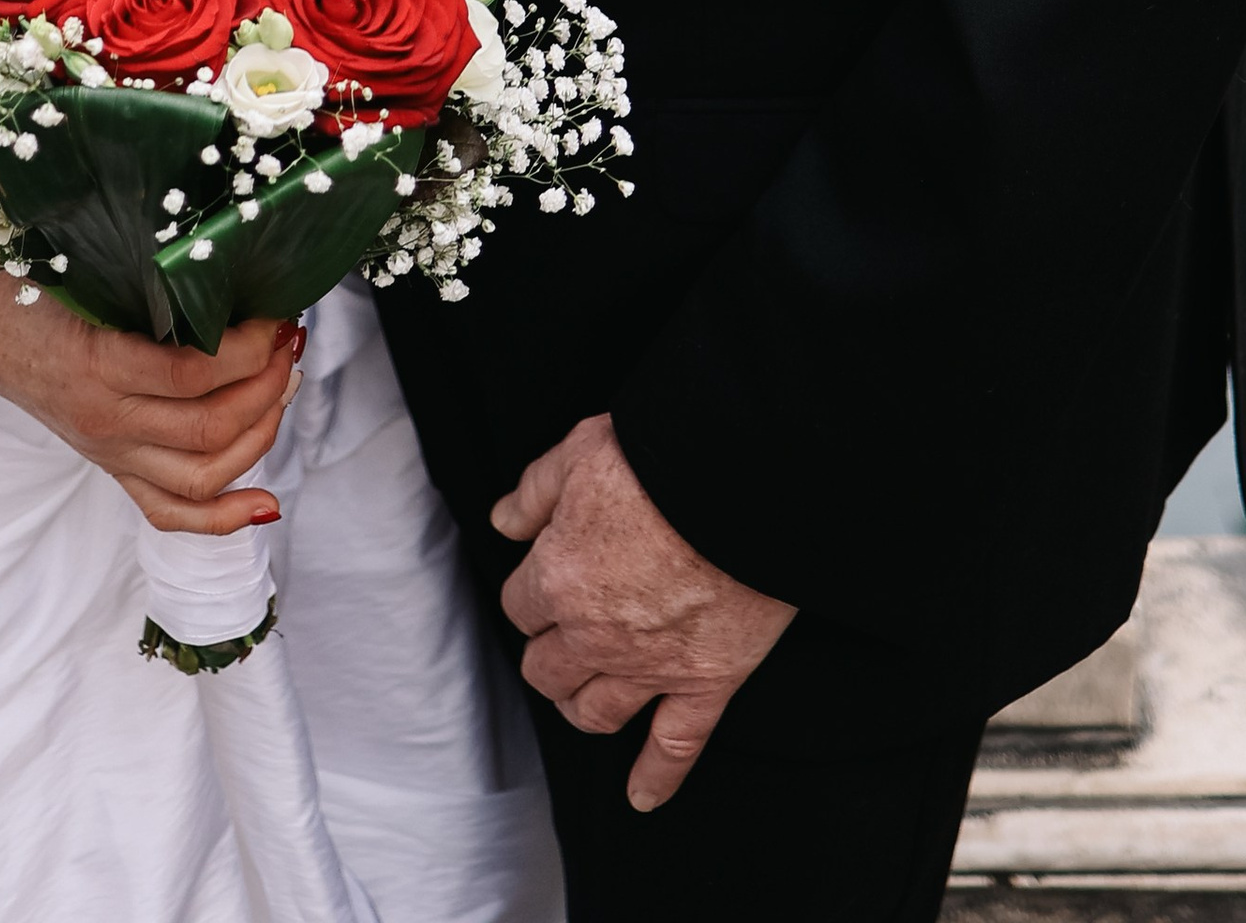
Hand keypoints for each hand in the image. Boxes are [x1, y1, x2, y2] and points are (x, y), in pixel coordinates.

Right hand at [0, 283, 302, 534]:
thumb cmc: (42, 289)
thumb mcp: (96, 279)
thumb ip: (159, 290)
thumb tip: (239, 286)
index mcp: (100, 363)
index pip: (194, 373)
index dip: (251, 348)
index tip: (277, 316)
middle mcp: (107, 420)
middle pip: (209, 427)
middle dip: (267, 386)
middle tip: (288, 344)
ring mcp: (112, 453)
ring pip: (203, 474)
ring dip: (260, 434)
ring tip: (283, 388)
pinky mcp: (115, 471)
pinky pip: (171, 513)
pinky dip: (224, 517)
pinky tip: (266, 505)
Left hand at [493, 413, 795, 810]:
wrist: (743, 483)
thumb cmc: (661, 459)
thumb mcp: (581, 449)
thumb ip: (535, 491)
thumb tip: (503, 521)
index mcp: (558, 578)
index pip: (519, 607)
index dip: (531, 593)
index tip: (547, 579)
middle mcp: (595, 635)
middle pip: (547, 670)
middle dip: (548, 655)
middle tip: (560, 640)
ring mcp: (650, 668)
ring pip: (595, 713)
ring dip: (582, 707)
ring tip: (583, 700)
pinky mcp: (705, 684)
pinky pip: (675, 747)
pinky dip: (657, 777)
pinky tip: (641, 796)